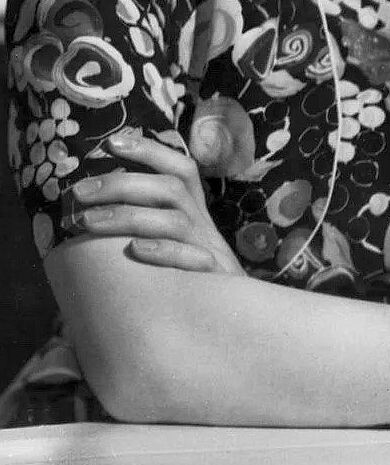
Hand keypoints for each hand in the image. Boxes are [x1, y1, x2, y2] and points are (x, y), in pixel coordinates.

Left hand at [70, 132, 244, 275]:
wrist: (234, 320)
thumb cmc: (190, 282)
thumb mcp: (177, 247)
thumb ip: (148, 226)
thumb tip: (92, 211)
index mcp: (195, 212)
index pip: (180, 169)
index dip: (150, 151)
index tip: (111, 143)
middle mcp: (203, 225)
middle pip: (170, 188)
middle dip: (122, 184)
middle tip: (79, 192)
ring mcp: (209, 251)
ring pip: (174, 220)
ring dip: (128, 216)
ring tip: (87, 222)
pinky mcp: (213, 280)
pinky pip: (192, 259)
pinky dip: (163, 251)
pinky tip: (134, 250)